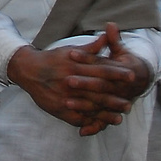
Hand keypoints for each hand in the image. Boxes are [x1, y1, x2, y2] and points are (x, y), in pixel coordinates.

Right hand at [8, 24, 152, 135]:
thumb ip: (91, 47)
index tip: (132, 76)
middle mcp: (70, 81)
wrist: (28, 70)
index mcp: (75, 65)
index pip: (100, 69)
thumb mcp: (71, 50)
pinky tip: (99, 125)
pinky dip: (88, 122)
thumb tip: (108, 35)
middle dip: (114, 98)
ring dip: (104, 114)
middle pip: (96, 91)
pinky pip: (75, 117)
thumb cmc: (53, 59)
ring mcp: (64, 97)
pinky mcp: (58, 109)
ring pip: (88, 107)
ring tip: (119, 119)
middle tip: (129, 104)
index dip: (117, 73)